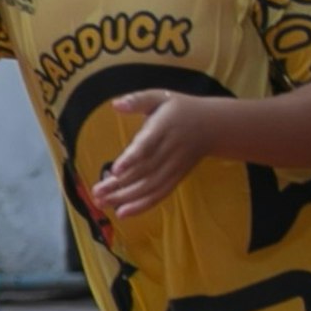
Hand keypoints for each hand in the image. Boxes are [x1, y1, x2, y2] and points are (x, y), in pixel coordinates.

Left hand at [89, 89, 220, 221]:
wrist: (214, 126)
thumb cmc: (181, 109)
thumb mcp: (161, 97)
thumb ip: (137, 99)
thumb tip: (116, 104)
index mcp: (163, 129)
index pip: (147, 146)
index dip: (132, 158)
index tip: (115, 169)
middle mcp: (169, 151)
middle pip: (144, 171)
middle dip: (120, 185)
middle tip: (96, 192)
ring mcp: (174, 167)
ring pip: (150, 186)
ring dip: (126, 198)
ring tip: (102, 203)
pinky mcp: (177, 177)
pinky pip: (160, 194)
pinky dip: (142, 205)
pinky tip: (122, 212)